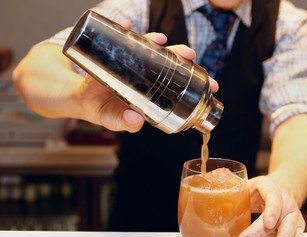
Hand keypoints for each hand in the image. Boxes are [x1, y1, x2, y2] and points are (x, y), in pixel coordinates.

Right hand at [76, 32, 218, 132]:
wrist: (78, 97)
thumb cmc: (101, 109)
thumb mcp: (113, 119)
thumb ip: (124, 122)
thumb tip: (136, 120)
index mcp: (153, 93)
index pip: (180, 86)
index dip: (197, 84)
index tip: (213, 86)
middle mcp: (148, 76)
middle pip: (172, 64)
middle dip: (185, 58)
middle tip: (191, 55)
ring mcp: (135, 63)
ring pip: (154, 50)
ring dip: (163, 43)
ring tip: (166, 41)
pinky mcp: (119, 54)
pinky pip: (127, 41)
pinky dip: (131, 33)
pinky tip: (137, 30)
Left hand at [237, 174, 305, 236]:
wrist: (282, 187)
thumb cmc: (261, 189)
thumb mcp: (248, 185)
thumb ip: (237, 193)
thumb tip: (217, 201)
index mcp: (270, 188)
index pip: (273, 197)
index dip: (272, 210)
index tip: (268, 222)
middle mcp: (285, 200)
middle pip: (281, 215)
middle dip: (275, 230)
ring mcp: (292, 212)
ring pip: (292, 224)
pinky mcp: (296, 223)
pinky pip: (298, 233)